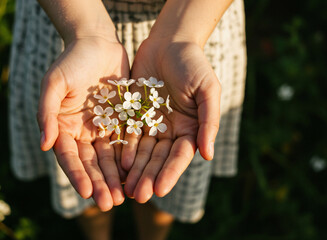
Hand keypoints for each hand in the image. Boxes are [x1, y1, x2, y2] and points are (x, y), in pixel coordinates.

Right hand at [37, 37, 128, 210]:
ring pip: (109, 158)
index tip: (85, 192)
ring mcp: (101, 128)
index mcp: (62, 126)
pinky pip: (125, 143)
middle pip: (90, 163)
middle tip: (108, 203)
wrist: (96, 42)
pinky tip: (137, 174)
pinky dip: (129, 160)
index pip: (69, 157)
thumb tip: (44, 145)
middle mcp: (81, 132)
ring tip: (123, 197)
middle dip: (99, 183)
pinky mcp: (120, 121)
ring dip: (115, 178)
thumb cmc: (71, 60)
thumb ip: (47, 113)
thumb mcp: (54, 83)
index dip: (77, 175)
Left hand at [122, 37, 220, 202]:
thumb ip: (208, 121)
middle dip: (149, 177)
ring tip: (125, 189)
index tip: (160, 190)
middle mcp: (171, 131)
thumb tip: (208, 155)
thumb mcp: (207, 90)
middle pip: (158, 159)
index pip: (179, 157)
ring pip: (142, 153)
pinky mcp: (135, 116)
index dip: (170, 173)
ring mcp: (152, 125)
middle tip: (137, 196)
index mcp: (190, 129)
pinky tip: (118, 164)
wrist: (169, 42)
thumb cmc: (193, 64)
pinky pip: (128, 136)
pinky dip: (124, 151)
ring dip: (135, 171)